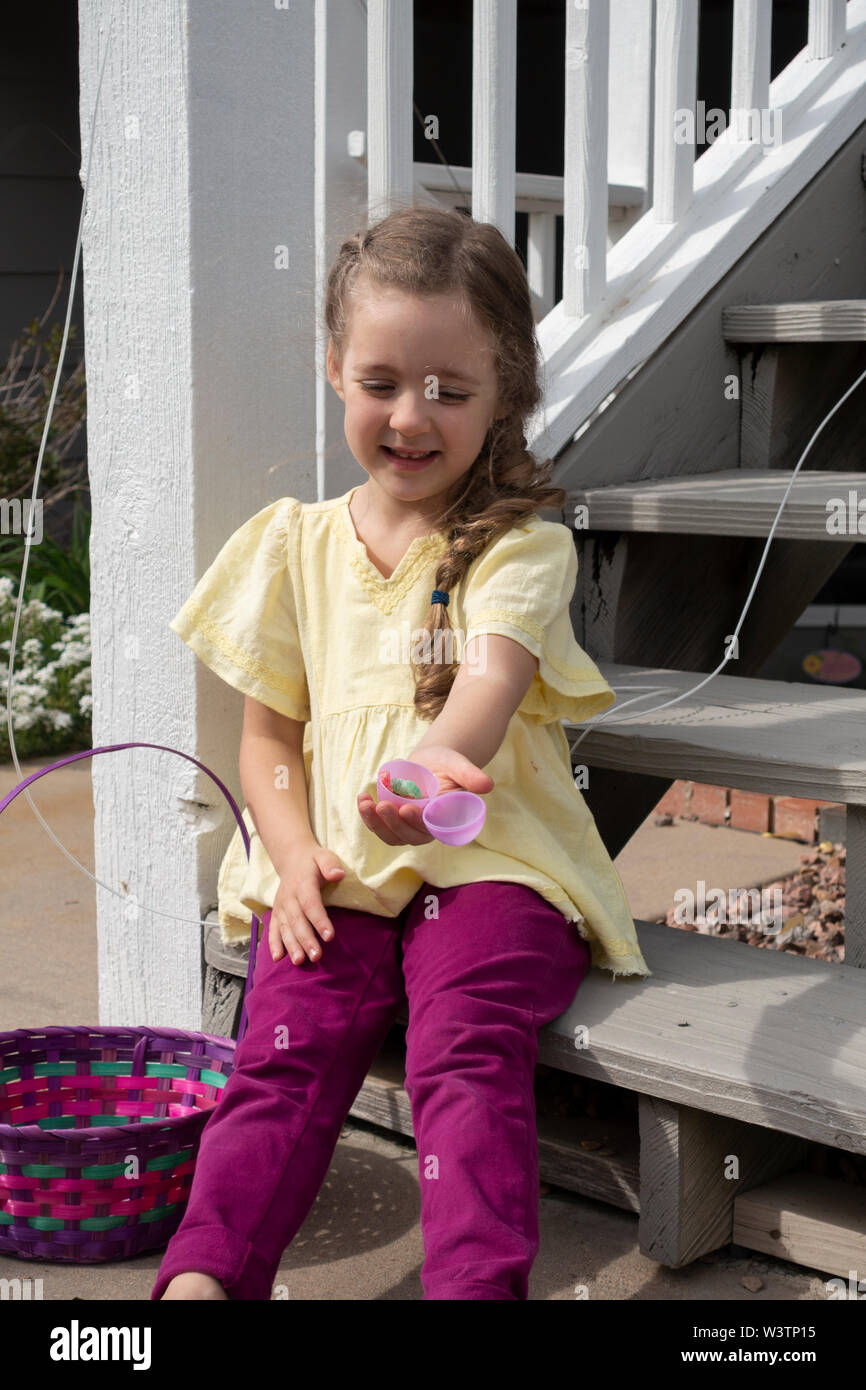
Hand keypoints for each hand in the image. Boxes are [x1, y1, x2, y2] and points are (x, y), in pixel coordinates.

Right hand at [268, 839, 345, 963]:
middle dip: (306, 940)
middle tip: (316, 956)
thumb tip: (338, 874)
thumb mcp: (324, 856)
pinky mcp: (276, 913)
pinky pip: (272, 929)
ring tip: (299, 961)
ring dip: (291, 945)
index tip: (329, 936)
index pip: (311, 904)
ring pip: (284, 928)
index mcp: (302, 884)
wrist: (292, 859)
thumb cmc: (313, 861)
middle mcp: (289, 897)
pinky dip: (273, 944)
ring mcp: (280, 907)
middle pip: (297, 921)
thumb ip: (330, 864)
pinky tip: (278, 958)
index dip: (319, 920)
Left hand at [357, 746, 493, 845]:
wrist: (432, 760)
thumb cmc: (448, 764)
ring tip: (365, 803)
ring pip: (391, 835)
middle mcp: (426, 829)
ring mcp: (408, 826)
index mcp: (445, 821)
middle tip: (383, 805)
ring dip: (376, 823)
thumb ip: (471, 775)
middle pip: (409, 835)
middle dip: (393, 824)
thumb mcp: (459, 765)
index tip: (408, 808)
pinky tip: (362, 799)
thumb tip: (488, 786)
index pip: (431, 829)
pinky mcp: (394, 820)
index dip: (418, 823)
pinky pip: (379, 825)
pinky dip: (368, 816)